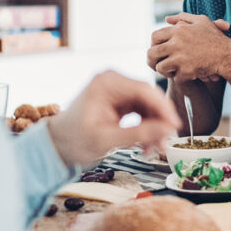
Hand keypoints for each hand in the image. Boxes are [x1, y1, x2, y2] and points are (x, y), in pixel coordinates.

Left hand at [45, 70, 179, 167]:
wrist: (57, 144)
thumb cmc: (73, 140)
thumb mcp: (106, 140)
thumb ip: (138, 133)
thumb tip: (167, 129)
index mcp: (107, 83)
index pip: (144, 90)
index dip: (163, 109)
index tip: (174, 127)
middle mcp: (114, 81)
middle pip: (149, 97)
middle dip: (160, 121)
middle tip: (165, 143)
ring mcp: (117, 90)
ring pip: (149, 105)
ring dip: (155, 127)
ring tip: (154, 149)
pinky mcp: (120, 100)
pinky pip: (142, 111)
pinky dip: (147, 127)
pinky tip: (146, 144)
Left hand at [146, 13, 230, 82]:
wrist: (228, 55)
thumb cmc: (215, 38)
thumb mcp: (201, 21)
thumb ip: (183, 18)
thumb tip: (166, 19)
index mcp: (178, 30)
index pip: (154, 36)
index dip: (153, 44)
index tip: (158, 50)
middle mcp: (176, 43)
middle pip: (152, 53)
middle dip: (152, 60)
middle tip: (156, 64)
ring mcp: (181, 58)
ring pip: (160, 68)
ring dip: (164, 71)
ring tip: (171, 70)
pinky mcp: (186, 71)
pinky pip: (175, 78)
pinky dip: (180, 78)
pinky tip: (185, 75)